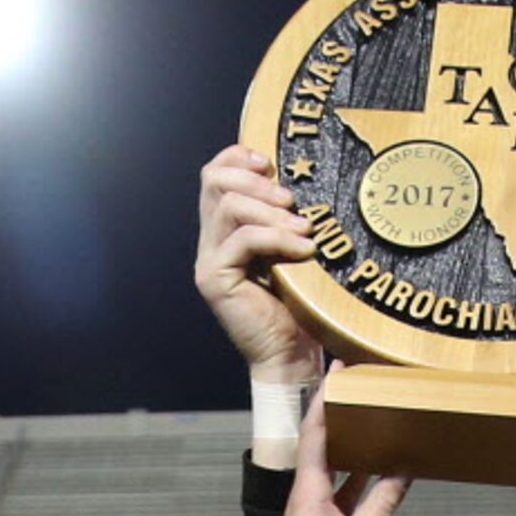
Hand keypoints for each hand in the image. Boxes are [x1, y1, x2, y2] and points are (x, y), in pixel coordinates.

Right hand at [195, 145, 323, 383]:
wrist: (292, 357)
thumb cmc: (301, 308)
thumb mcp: (296, 250)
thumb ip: (287, 220)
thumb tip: (302, 183)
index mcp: (227, 230)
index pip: (215, 174)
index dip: (238, 157)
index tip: (271, 163)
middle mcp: (212, 241)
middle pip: (214, 180)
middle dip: (257, 181)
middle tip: (291, 199)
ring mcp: (210, 260)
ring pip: (228, 206)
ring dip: (270, 210)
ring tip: (304, 228)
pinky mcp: (216, 279)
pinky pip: (243, 240)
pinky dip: (278, 238)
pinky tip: (304, 250)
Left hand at [266, 384, 408, 515]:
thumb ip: (382, 503)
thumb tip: (404, 470)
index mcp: (308, 491)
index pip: (314, 432)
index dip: (325, 399)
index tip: (338, 371)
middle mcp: (307, 495)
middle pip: (323, 443)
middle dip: (341, 414)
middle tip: (363, 388)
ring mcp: (314, 511)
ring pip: (336, 467)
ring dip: (354, 445)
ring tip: (377, 420)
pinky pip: (344, 490)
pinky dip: (361, 476)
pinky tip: (382, 470)